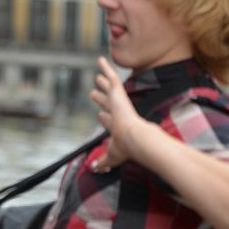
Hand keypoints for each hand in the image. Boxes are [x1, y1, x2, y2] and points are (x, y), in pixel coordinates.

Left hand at [89, 57, 145, 171]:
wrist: (134, 138)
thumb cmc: (125, 148)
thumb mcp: (111, 156)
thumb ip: (103, 162)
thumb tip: (95, 169)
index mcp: (118, 126)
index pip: (109, 119)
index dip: (104, 117)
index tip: (101, 115)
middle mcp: (119, 112)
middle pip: (108, 103)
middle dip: (101, 98)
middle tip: (94, 93)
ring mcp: (118, 101)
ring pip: (109, 88)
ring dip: (103, 82)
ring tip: (97, 76)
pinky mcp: (118, 92)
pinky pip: (111, 76)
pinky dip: (105, 67)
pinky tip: (99, 59)